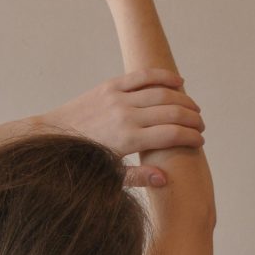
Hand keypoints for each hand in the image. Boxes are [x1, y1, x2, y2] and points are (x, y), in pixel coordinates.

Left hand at [37, 68, 204, 187]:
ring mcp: (118, 98)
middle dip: (192, 120)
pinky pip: (143, 76)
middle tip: (201, 127)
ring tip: (194, 109)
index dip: (191, 138)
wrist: (54, 135)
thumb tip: (165, 178)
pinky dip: (164, 77)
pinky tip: (179, 82)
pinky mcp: (111, 85)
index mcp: (127, 140)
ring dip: (183, 100)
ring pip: (162, 93)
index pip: (171, 135)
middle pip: (172, 113)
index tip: (199, 142)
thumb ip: (138, 177)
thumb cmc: (84, 160)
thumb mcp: (109, 174)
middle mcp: (125, 116)